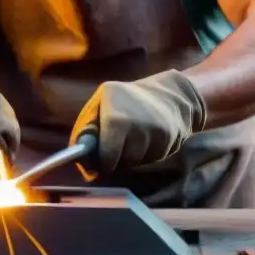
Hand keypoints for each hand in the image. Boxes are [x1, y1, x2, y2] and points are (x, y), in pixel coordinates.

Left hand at [70, 70, 205, 174]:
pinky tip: (152, 138)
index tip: (104, 160)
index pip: (107, 155)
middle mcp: (136, 124)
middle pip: (125, 161)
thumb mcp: (102, 102)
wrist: (170, 92)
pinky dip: (152, 154)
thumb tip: (81, 155)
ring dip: (136, 157)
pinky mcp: (173, 138)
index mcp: (115, 116)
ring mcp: (157, 131)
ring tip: (137, 138)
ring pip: (140, 162)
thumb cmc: (128, 98)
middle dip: (121, 159)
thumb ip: (90, 127)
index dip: (104, 162)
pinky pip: (157, 158)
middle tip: (121, 147)